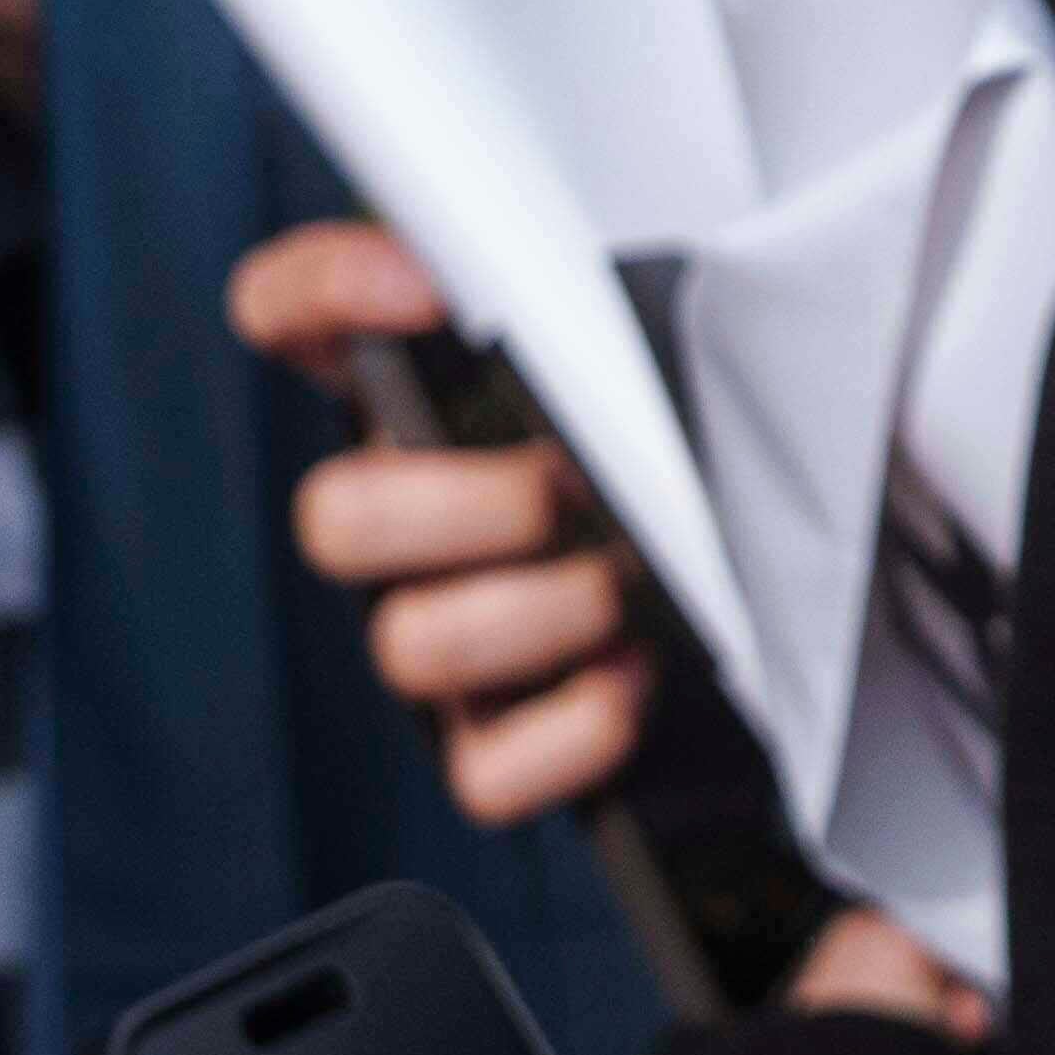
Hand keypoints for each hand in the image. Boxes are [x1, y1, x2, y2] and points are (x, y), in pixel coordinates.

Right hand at [226, 218, 664, 820]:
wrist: (760, 562)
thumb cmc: (682, 430)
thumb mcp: (641, 332)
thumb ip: (579, 283)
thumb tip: (530, 280)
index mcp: (413, 385)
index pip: (294, 310)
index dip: (325, 294)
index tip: (428, 291)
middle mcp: (401, 514)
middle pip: (333, 520)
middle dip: (456, 507)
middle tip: (570, 486)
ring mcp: (438, 634)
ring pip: (409, 649)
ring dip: (530, 613)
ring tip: (626, 582)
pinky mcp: (496, 744)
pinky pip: (486, 775)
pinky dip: (566, 732)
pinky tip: (633, 674)